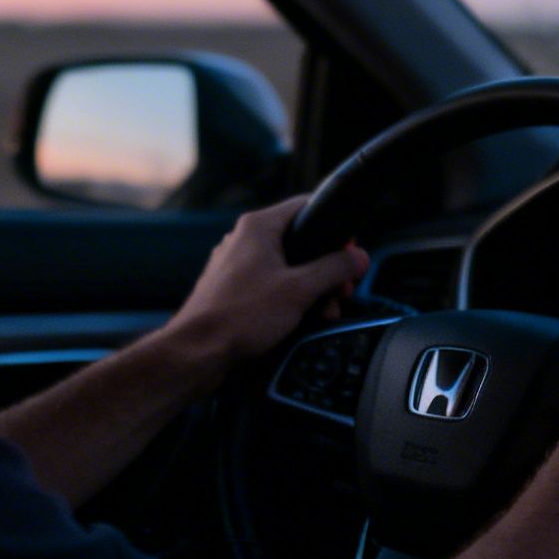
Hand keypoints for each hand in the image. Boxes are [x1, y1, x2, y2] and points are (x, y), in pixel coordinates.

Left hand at [162, 196, 369, 370]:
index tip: (349, 251)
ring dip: (311, 290)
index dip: (334, 227)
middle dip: (326, 270)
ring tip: (322, 314)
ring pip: (287, 268)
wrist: (198, 351)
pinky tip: (299, 322)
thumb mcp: (300, 290)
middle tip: (340, 292)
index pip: (306, 207)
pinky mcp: (234, 289)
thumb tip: (360, 257)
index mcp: (259, 227)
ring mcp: (237, 265)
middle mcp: (245, 240)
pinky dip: (289, 300)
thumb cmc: (241, 316)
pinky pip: (271, 285)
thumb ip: (334, 269)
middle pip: (300, 242)